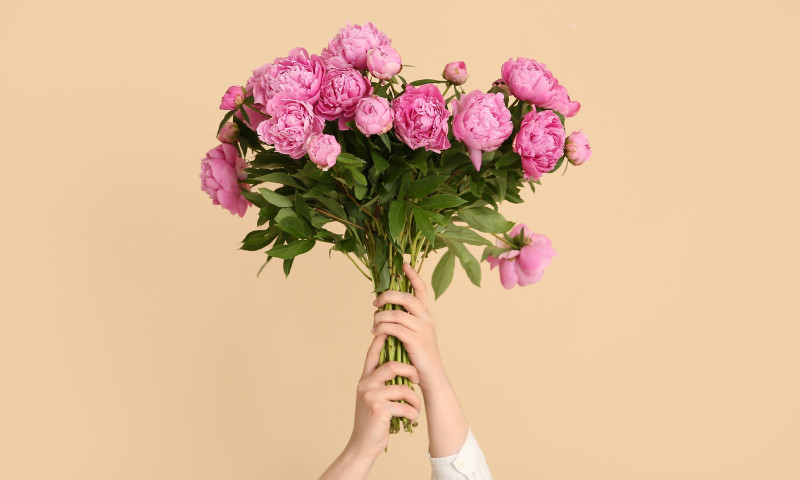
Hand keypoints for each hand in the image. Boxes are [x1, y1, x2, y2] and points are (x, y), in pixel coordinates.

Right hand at [346, 333, 421, 462]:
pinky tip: (410, 420)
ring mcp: (370, 396)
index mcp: (365, 379)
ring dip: (414, 400)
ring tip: (413, 409)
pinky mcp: (378, 409)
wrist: (363, 445)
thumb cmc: (374, 421)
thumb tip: (398, 367)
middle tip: (416, 380)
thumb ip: (381, 382)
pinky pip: (405, 405)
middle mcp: (365, 384)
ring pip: (403, 388)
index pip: (373, 353)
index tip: (391, 328)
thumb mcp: (374, 398)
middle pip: (393, 366)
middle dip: (410, 371)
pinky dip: (412, 414)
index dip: (382, 339)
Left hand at [372, 262, 447, 392]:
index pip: (421, 289)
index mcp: (426, 315)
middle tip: (375, 302)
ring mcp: (422, 330)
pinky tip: (376, 332)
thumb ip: (403, 323)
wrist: (432, 379)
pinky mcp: (415, 341)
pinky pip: (394, 328)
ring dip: (380, 316)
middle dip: (388, 296)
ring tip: (373, 324)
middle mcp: (426, 319)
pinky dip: (381, 327)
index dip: (413, 275)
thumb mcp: (413, 336)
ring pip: (397, 313)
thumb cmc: (419, 359)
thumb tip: (383, 312)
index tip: (404, 264)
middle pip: (407, 297)